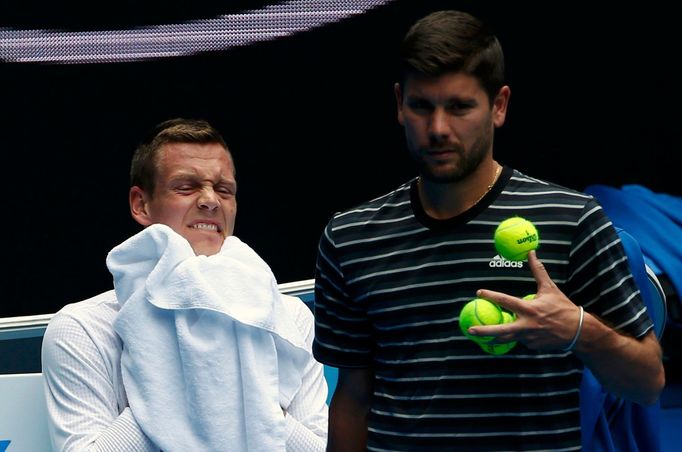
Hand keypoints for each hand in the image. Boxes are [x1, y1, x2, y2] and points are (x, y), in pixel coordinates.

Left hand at [467, 251, 582, 349]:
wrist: (578, 331)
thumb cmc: (562, 307)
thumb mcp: (549, 288)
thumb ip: (538, 271)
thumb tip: (532, 252)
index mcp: (529, 308)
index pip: (505, 301)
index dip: (490, 295)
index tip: (478, 292)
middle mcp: (527, 325)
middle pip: (500, 330)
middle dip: (483, 331)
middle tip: (469, 330)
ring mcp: (529, 338)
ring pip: (508, 338)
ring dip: (496, 336)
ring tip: (484, 336)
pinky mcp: (532, 346)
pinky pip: (521, 340)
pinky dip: (519, 335)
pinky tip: (524, 332)